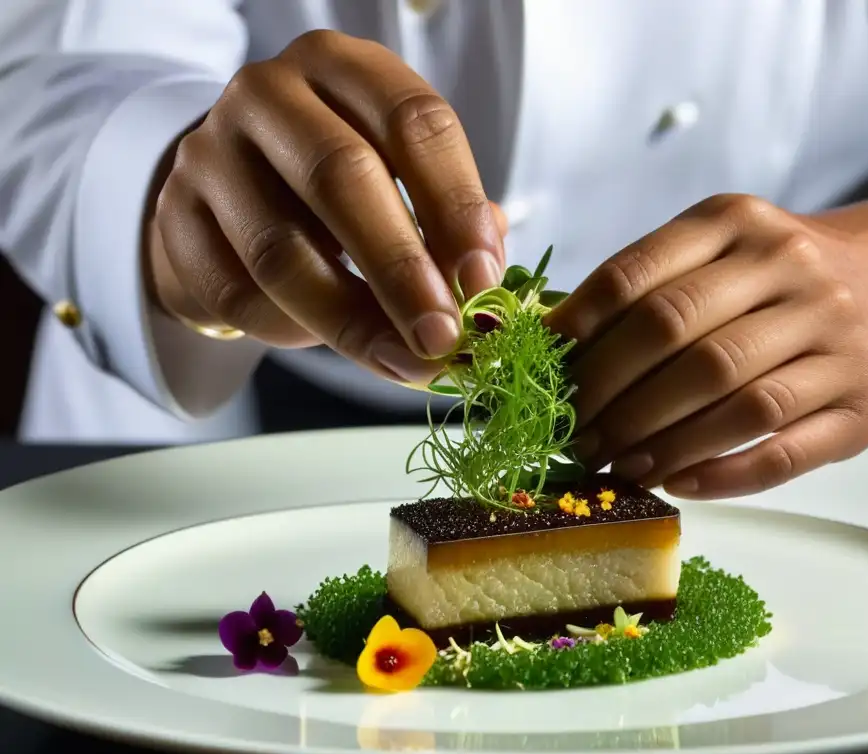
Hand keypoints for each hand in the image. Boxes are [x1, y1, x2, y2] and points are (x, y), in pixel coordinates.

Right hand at [148, 31, 506, 384]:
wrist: (229, 195)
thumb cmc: (333, 189)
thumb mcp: (396, 178)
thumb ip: (442, 219)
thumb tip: (483, 277)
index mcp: (342, 67)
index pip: (412, 120)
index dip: (455, 202)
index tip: (483, 277)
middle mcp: (268, 93)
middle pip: (340, 176)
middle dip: (401, 268)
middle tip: (443, 335)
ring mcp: (209, 152)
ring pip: (281, 249)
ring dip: (352, 320)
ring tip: (404, 361)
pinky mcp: (173, 216)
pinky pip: (238, 293)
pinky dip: (292, 331)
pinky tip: (331, 340)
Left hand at [547, 194, 867, 498]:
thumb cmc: (777, 278)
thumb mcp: (719, 249)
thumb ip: (646, 285)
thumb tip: (551, 345)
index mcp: (738, 223)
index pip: (636, 276)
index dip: (579, 331)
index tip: (544, 372)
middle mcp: (793, 271)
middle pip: (677, 338)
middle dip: (609, 395)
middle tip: (575, 434)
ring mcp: (835, 341)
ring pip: (730, 401)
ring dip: (658, 442)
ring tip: (614, 464)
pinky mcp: (861, 410)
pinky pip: (781, 452)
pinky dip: (719, 474)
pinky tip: (676, 481)